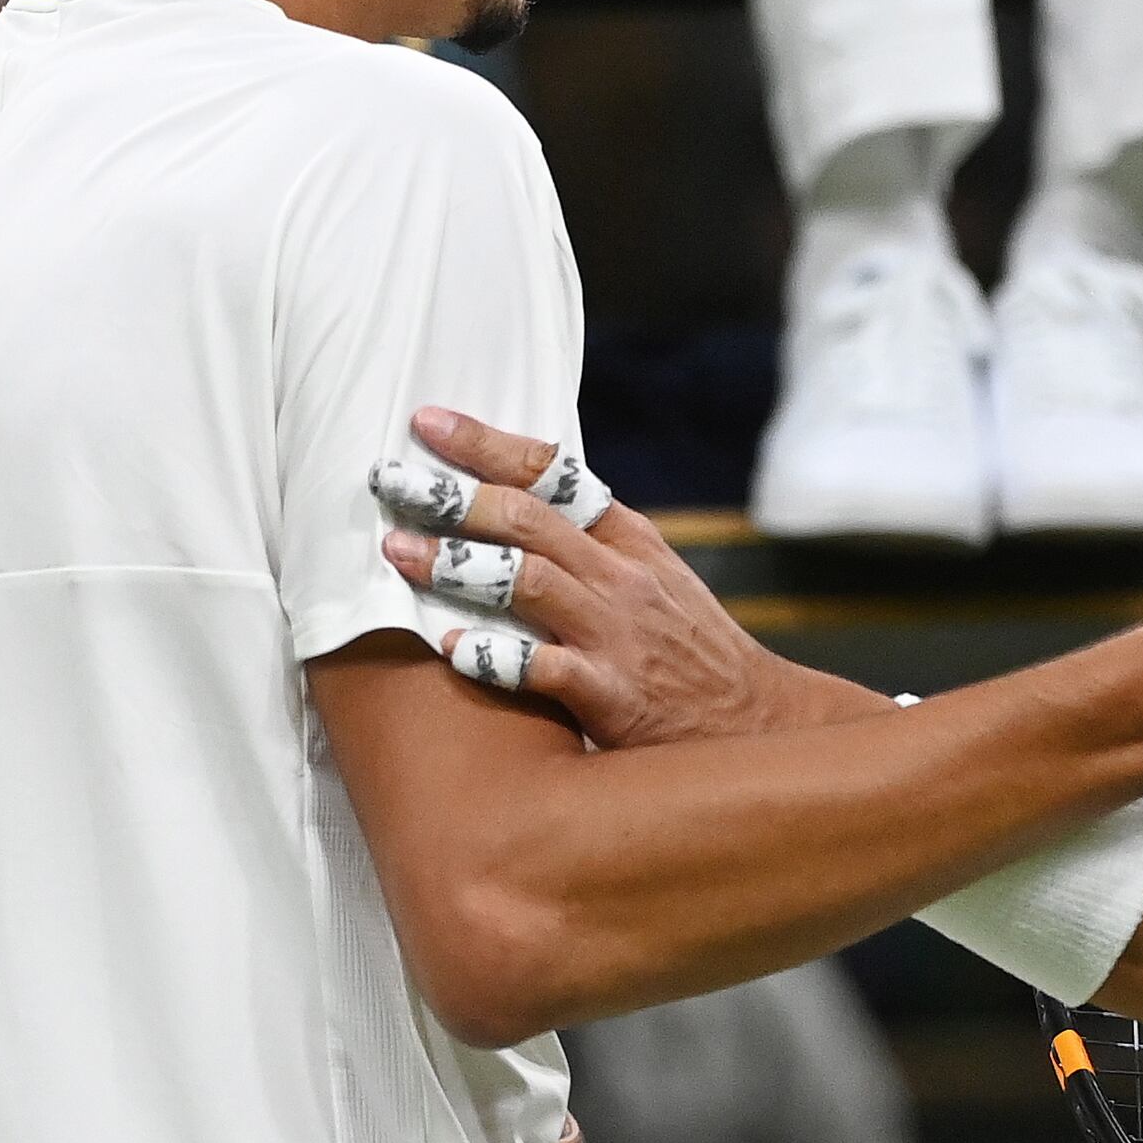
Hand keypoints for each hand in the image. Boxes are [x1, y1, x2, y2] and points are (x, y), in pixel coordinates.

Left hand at [377, 408, 851, 745]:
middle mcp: (619, 577)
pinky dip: (493, 654)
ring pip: (527, 580)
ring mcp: (615, 633)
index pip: (552, 474)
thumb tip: (516, 501)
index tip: (430, 422)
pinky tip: (450, 644)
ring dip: (456, 562)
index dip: (487, 445)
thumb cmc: (689, 648)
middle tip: (387, 478)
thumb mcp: (655, 576)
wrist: (755, 720)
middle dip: (451, 494)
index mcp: (627, 540)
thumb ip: (592, 542)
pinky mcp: (611, 693)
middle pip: (527, 519)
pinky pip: (542, 668)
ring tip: (397, 550)